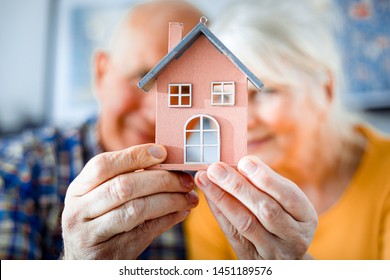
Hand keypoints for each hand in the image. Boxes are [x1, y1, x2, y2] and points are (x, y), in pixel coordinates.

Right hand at [62, 144, 197, 258]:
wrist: (85, 260)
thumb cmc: (100, 220)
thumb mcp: (100, 197)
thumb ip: (126, 178)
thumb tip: (166, 161)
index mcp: (78, 189)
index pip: (103, 165)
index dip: (135, 156)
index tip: (164, 153)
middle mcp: (78, 211)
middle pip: (124, 186)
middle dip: (161, 180)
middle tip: (186, 180)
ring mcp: (90, 234)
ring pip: (136, 209)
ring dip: (170, 201)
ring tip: (190, 198)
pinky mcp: (108, 253)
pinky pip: (144, 232)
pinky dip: (168, 219)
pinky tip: (182, 212)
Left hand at [195, 155, 317, 259]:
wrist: (284, 257)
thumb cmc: (284, 219)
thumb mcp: (286, 203)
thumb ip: (269, 183)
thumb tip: (244, 162)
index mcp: (306, 217)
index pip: (289, 196)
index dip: (266, 178)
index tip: (244, 162)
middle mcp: (293, 237)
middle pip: (266, 210)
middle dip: (238, 186)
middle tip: (216, 168)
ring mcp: (272, 251)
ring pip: (246, 223)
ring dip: (222, 197)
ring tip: (205, 178)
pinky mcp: (251, 258)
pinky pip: (232, 233)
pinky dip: (219, 211)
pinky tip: (208, 194)